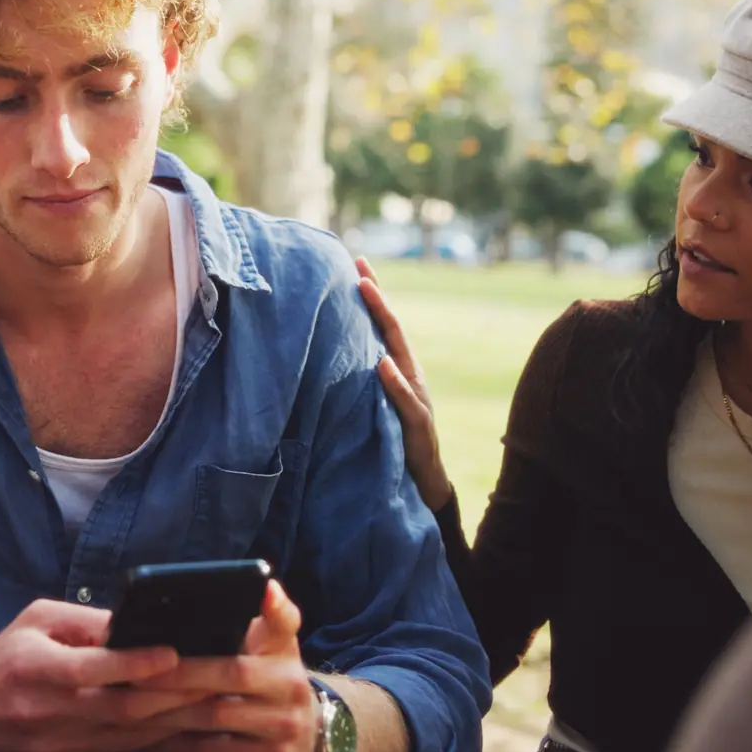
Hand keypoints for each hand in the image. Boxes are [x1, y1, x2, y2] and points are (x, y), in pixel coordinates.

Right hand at [0, 599, 200, 751]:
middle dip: (176, 695)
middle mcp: (43, 713)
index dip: (136, 663)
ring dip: (173, 721)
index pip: (92, 668)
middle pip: (122, 709)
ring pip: (127, 737)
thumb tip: (138, 624)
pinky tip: (176, 727)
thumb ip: (86, 622)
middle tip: (218, 680)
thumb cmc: (2, 664)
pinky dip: (148, 741)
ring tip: (213, 703)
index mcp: (35, 668)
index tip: (174, 654)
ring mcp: (52, 751)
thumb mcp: (35, 623)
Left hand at [132, 582, 319, 751]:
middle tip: (135, 671)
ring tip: (129, 703)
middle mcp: (290, 686)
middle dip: (179, 672)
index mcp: (285, 652)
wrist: (309, 742)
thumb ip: (254, 620)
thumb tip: (243, 586)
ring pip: (216, 716)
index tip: (263, 588)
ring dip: (168, 710)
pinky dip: (176, 743)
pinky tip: (147, 735)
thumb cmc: (271, 684)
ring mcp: (285, 727)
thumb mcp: (272, 649)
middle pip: (231, 673)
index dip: (276, 605)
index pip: (285, 622)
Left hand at [356, 257, 452, 511]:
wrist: (421, 487)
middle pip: (393, 330)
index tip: (355, 264)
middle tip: (360, 267)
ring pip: (401, 354)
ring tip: (370, 294)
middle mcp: (409, 377)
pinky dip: (395, 382)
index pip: (383, 327)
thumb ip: (360, 383)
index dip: (372, 296)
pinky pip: (406, 401)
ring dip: (385, 323)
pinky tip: (383, 363)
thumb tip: (330, 357)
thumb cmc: (393, 443)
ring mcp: (416, 399)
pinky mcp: (417, 426)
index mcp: (397, 371)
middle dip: (377, 297)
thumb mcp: (372, 407)